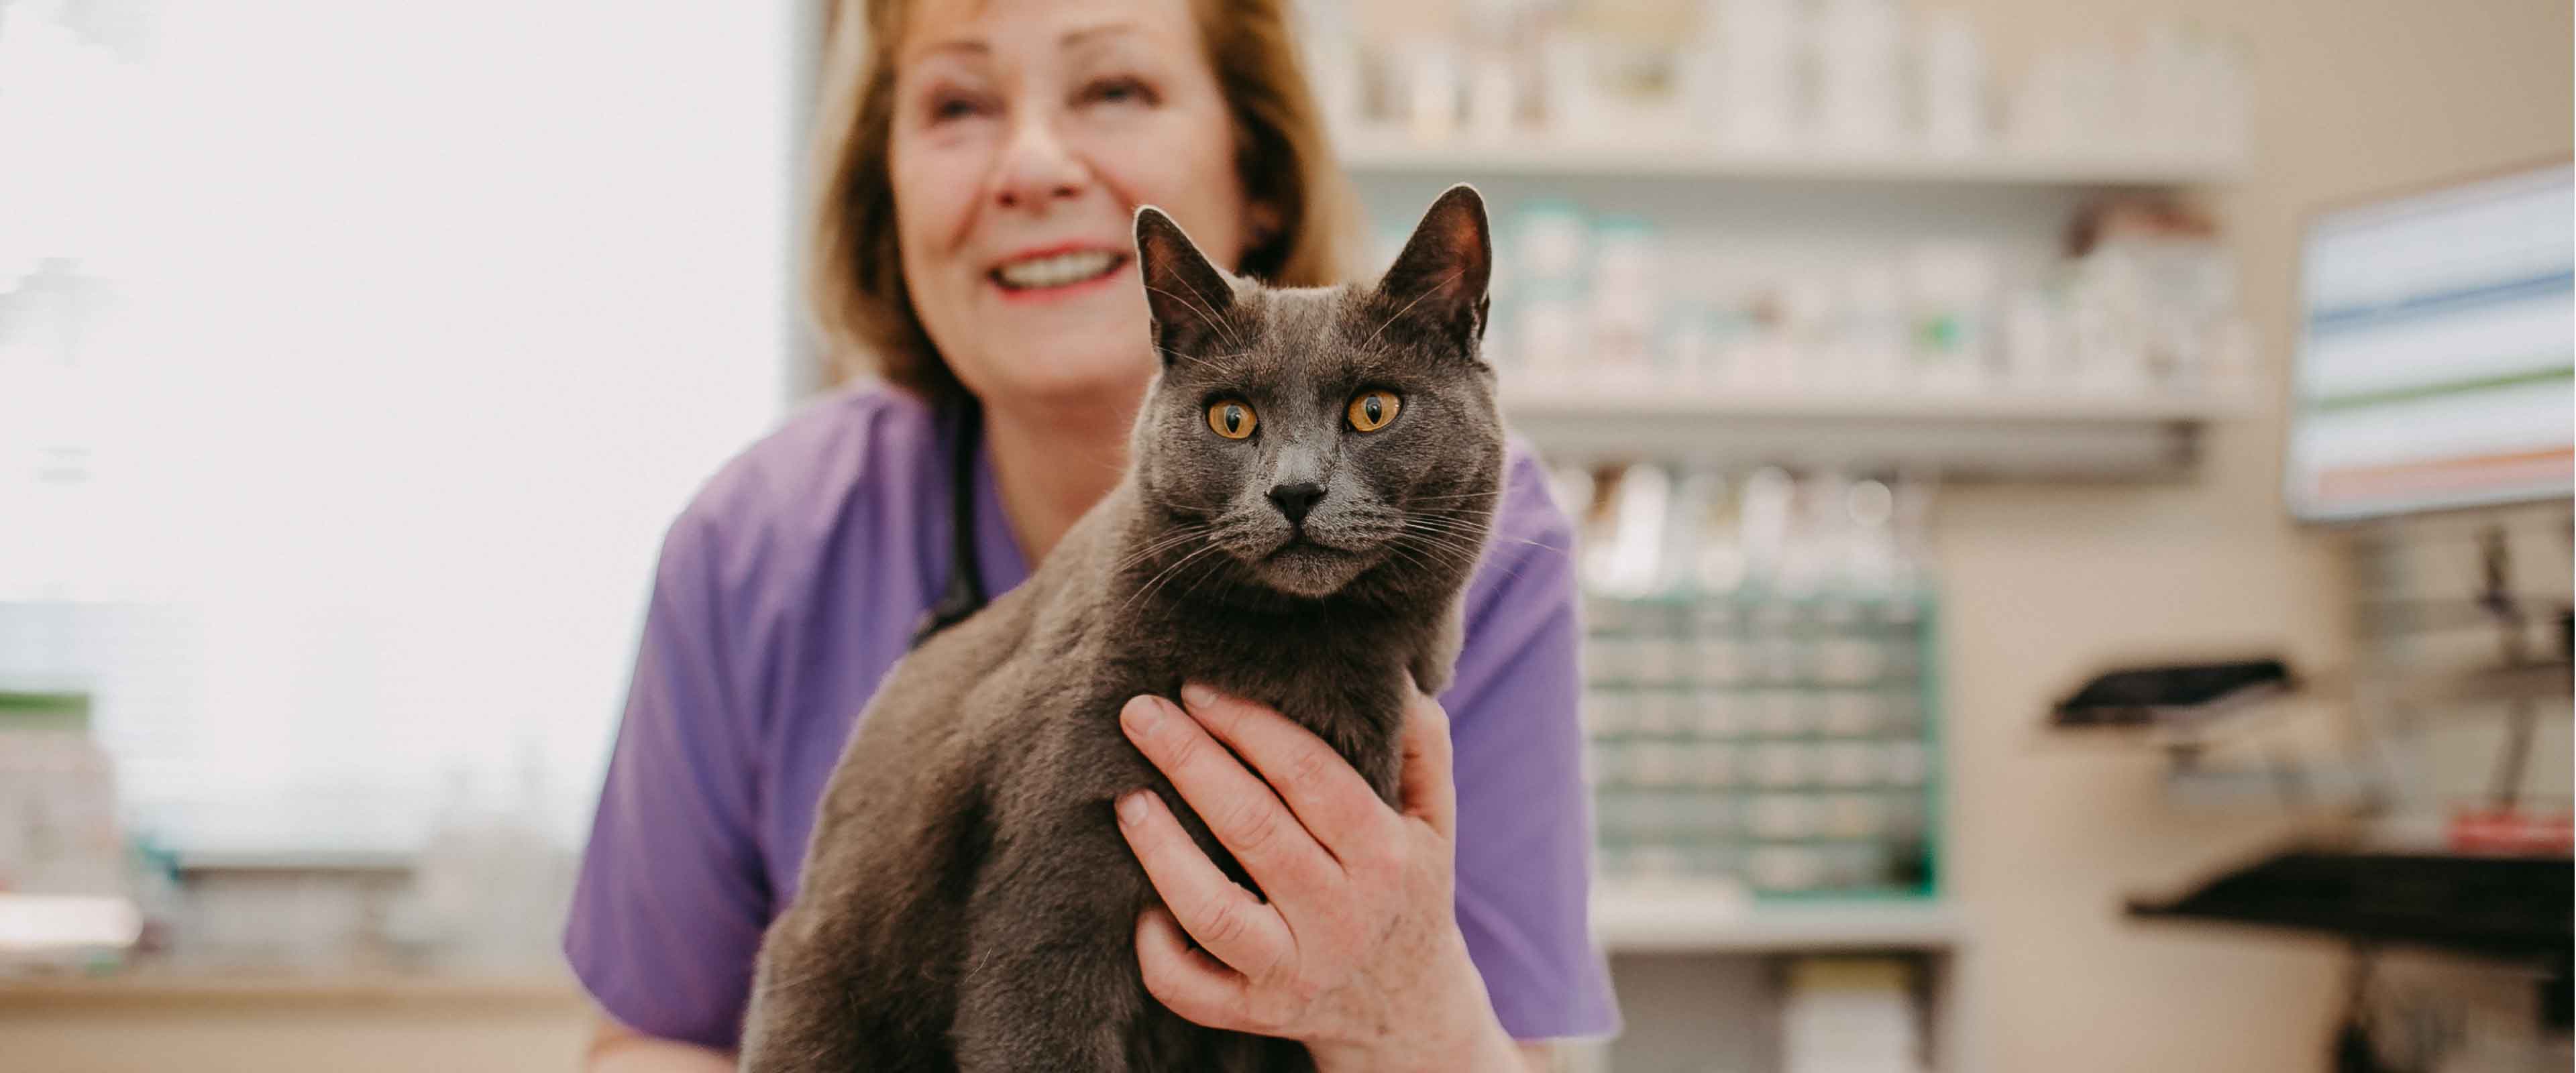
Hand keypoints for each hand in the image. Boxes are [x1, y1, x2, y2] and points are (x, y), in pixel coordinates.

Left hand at [1113, 683, 1521, 1071]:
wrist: (1407, 1009)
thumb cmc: (1406, 888)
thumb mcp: (1433, 821)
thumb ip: (1420, 745)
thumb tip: (1393, 673)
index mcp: (1384, 855)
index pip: (1310, 776)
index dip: (1250, 725)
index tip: (1198, 686)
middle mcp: (1342, 916)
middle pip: (1255, 829)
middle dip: (1190, 761)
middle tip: (1140, 713)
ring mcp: (1296, 971)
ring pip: (1213, 911)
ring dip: (1161, 850)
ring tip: (1126, 797)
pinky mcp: (1256, 1013)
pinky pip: (1190, 989)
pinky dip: (1156, 950)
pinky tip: (1137, 904)